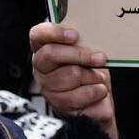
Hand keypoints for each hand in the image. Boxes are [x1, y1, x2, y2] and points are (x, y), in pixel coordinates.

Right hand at [29, 22, 117, 138]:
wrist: (100, 102)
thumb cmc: (91, 73)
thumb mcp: (89, 53)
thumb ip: (84, 42)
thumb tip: (92, 33)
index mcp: (45, 50)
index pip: (38, 35)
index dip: (54, 32)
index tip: (75, 35)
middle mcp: (42, 69)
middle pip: (51, 53)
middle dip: (79, 54)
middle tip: (100, 58)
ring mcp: (48, 88)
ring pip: (70, 74)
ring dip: (92, 76)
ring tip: (99, 78)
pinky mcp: (60, 106)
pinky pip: (79, 95)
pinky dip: (96, 92)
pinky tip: (99, 91)